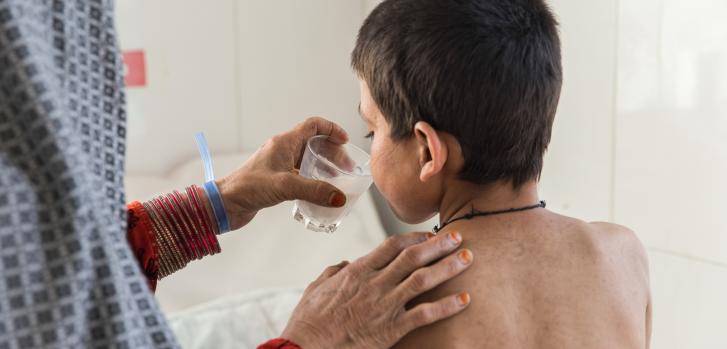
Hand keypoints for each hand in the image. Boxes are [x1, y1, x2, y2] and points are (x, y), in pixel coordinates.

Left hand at [216, 117, 349, 229]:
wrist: (225, 204)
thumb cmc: (248, 187)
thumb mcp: (285, 186)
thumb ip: (314, 190)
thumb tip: (340, 197)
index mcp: (284, 143)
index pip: (312, 125)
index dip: (331, 129)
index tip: (345, 141)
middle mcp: (282, 151)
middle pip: (314, 144)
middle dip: (332, 153)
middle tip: (346, 168)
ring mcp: (279, 166)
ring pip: (308, 161)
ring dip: (324, 168)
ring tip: (338, 181)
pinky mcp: (276, 181)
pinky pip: (301, 176)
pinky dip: (314, 182)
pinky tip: (321, 194)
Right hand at [282, 231, 472, 348]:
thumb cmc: (308, 322)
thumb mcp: (316, 288)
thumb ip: (334, 273)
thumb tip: (346, 264)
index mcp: (357, 272)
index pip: (391, 246)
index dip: (414, 237)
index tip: (429, 234)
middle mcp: (374, 284)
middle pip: (413, 257)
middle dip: (438, 245)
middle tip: (458, 237)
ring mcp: (384, 306)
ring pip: (423, 280)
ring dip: (448, 267)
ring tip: (467, 258)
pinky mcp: (391, 330)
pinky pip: (425, 315)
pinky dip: (447, 306)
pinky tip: (464, 299)